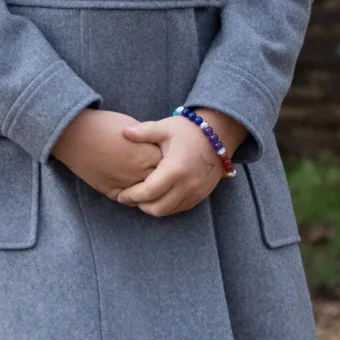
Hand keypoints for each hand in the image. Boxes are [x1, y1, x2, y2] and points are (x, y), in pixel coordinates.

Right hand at [52, 108, 161, 198]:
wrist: (76, 134)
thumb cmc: (104, 126)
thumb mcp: (134, 129)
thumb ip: (148, 142)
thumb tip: (156, 150)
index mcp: (148, 155)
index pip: (170, 166)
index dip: (169, 163)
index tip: (169, 160)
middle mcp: (140, 173)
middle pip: (161, 183)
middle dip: (162, 180)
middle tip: (162, 176)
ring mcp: (125, 184)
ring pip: (146, 197)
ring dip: (148, 193)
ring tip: (149, 186)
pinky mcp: (111, 191)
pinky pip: (128, 201)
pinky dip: (132, 198)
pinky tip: (133, 191)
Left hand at [116, 109, 247, 216]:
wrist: (220, 134)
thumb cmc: (189, 130)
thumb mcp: (166, 128)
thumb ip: (144, 131)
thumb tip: (124, 132)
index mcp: (175, 168)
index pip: (148, 192)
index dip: (131, 196)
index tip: (119, 195)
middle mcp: (187, 184)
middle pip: (157, 208)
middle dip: (140, 205)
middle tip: (129, 197)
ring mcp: (196, 192)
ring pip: (169, 211)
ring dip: (153, 207)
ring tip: (142, 198)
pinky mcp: (201, 195)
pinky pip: (180, 208)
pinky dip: (167, 206)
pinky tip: (158, 196)